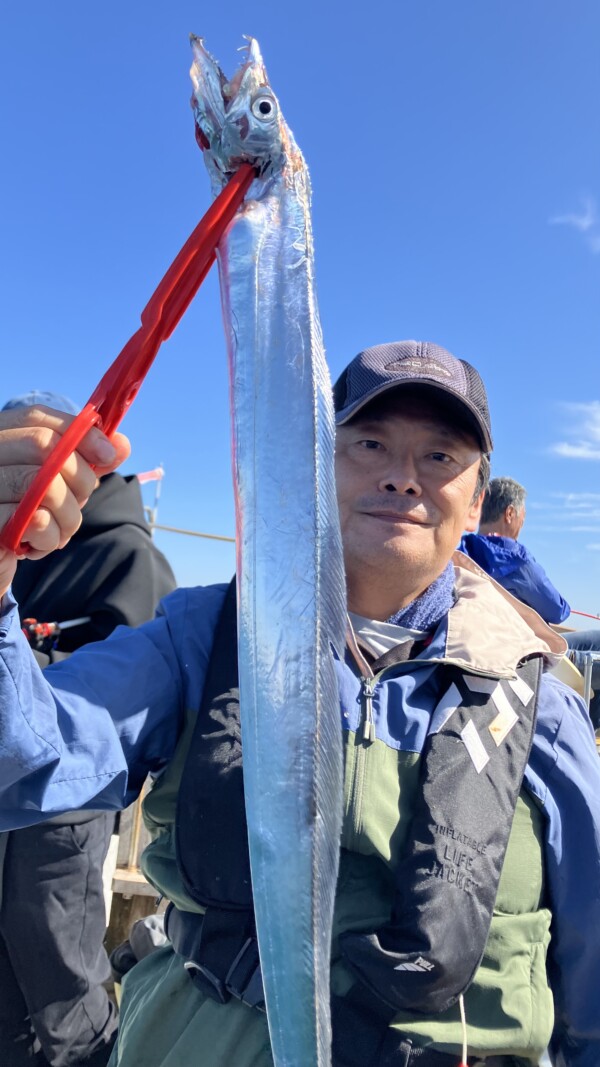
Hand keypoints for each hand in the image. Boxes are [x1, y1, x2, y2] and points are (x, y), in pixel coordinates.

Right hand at [0, 406, 129, 597]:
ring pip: (45, 486)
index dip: (80, 433)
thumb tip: (121, 444)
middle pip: (43, 446)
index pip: (37, 417)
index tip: (107, 456)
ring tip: (59, 532)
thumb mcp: (58, 485)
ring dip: (68, 517)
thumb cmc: (26, 518)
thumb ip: (86, 462)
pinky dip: (51, 538)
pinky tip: (40, 545)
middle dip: (79, 479)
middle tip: (77, 506)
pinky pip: (35, 521)